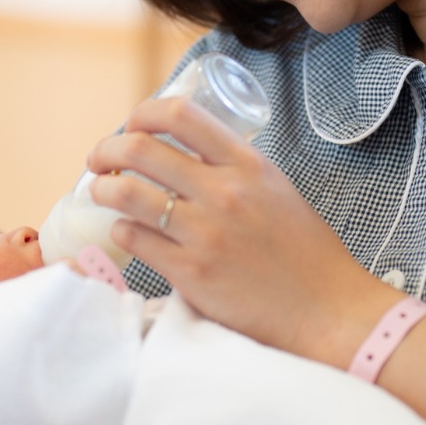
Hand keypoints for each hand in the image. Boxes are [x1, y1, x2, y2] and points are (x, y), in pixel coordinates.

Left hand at [87, 97, 397, 361]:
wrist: (326, 311)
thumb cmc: (305, 255)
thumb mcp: (277, 191)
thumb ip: (235, 172)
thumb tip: (185, 156)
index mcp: (248, 166)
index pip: (182, 116)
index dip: (144, 113)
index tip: (132, 124)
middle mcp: (225, 192)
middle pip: (141, 149)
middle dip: (107, 150)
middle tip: (99, 161)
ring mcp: (205, 233)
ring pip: (127, 194)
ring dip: (103, 190)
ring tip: (102, 194)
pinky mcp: (191, 273)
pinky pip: (134, 239)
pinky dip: (120, 231)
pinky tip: (126, 232)